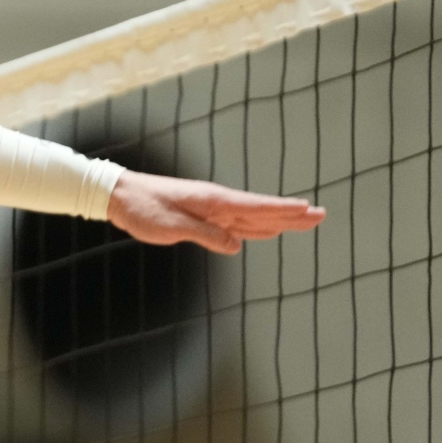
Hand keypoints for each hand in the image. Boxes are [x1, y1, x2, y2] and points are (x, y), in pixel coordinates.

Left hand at [106, 172, 324, 254]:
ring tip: (305, 220)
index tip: (308, 209)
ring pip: (253, 218)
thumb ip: (204, 235)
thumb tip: (236, 246)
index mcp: (213, 201)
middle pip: (262, 211)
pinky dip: (256, 227)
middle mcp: (217, 203)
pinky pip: (237, 224)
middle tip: (321, 214)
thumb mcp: (170, 227)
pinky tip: (268, 230)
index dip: (283, 210)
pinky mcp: (203, 217)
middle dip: (291, 214)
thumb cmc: (142, 208)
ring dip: (279, 220)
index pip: (255, 207)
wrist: (120, 196)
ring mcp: (212, 209)